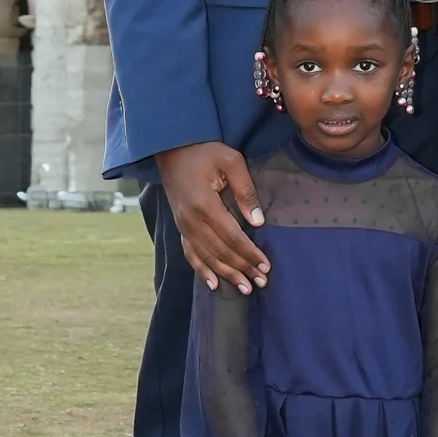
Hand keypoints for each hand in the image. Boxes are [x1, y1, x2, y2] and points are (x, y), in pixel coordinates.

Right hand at [158, 139, 268, 293]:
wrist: (171, 148)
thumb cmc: (204, 151)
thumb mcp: (231, 161)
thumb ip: (245, 191)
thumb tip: (257, 221)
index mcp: (205, 204)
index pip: (233, 237)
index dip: (250, 253)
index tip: (266, 265)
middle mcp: (191, 220)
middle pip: (221, 251)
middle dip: (243, 268)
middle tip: (262, 282)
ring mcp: (183, 225)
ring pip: (207, 257)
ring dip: (226, 274)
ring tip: (245, 288)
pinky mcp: (180, 226)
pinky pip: (190, 253)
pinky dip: (202, 270)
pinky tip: (213, 284)